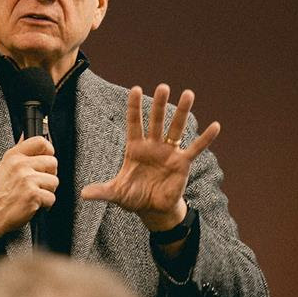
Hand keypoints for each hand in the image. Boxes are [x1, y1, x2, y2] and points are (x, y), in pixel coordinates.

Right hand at [0, 136, 57, 252]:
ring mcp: (27, 179)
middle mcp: (20, 165)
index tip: (46, 159)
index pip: (40, 141)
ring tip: (35, 194)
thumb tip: (26, 135)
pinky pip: (51, 197)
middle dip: (49, 174)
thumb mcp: (3, 166)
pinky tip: (34, 204)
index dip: (49, 150)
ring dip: (48, 191)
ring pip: (54, 181)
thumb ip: (18, 152)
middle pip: (52, 162)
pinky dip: (45, 204)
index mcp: (13, 156)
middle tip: (39, 183)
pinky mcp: (33, 195)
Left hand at [81, 84, 219, 230]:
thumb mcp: (116, 193)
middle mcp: (153, 145)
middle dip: (159, 104)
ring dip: (182, 112)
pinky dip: (205, 138)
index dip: (134, 107)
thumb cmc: (134, 197)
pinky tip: (215, 126)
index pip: (134, 123)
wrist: (153, 210)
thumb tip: (82, 194)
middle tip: (163, 86)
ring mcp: (169, 152)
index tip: (135, 89)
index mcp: (135, 148)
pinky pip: (195, 148)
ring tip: (188, 93)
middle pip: (156, 121)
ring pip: (176, 128)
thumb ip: (102, 191)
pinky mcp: (183, 163)